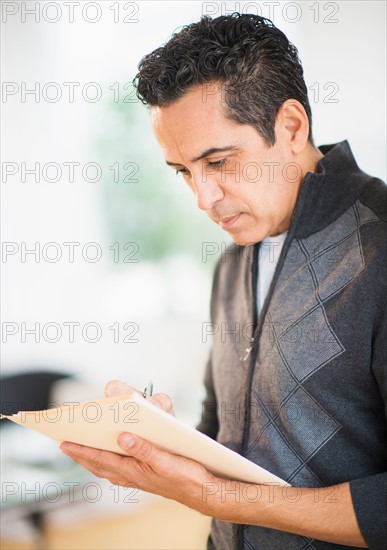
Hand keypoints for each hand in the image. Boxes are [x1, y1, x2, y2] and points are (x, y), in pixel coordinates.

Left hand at [59, 380, 216, 514]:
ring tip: (81, 452)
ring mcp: (137, 479)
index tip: (64, 443)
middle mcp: (132, 476)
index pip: (101, 459)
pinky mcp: (145, 478)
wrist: (202, 492)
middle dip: (82, 455)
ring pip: (107, 469)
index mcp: (134, 471)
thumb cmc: (186, 476)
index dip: (82, 451)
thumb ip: (143, 449)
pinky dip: (108, 464)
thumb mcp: (165, 460)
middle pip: (99, 465)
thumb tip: (122, 437)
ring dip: (93, 460)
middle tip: (65, 445)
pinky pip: (119, 471)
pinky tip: (109, 460)